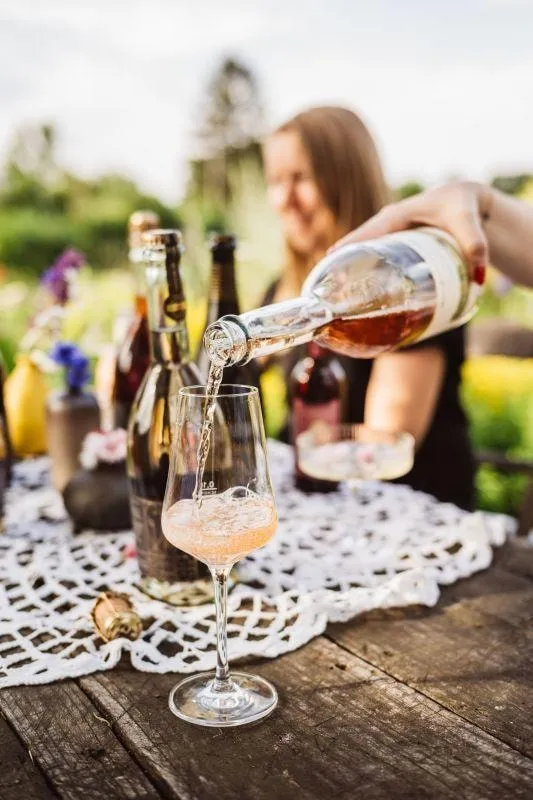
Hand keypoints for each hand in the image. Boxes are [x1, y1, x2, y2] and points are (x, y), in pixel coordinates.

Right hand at [331, 182, 491, 284]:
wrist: (468, 201)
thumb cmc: (464, 206)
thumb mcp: (468, 221)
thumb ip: (475, 245)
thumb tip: (478, 277)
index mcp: (396, 217)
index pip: (365, 234)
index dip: (345, 249)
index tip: (327, 264)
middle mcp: (388, 227)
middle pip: (359, 248)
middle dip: (342, 266)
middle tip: (329, 290)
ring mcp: (391, 238)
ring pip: (366, 257)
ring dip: (352, 274)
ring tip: (338, 298)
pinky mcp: (397, 249)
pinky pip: (376, 262)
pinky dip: (367, 276)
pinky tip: (362, 296)